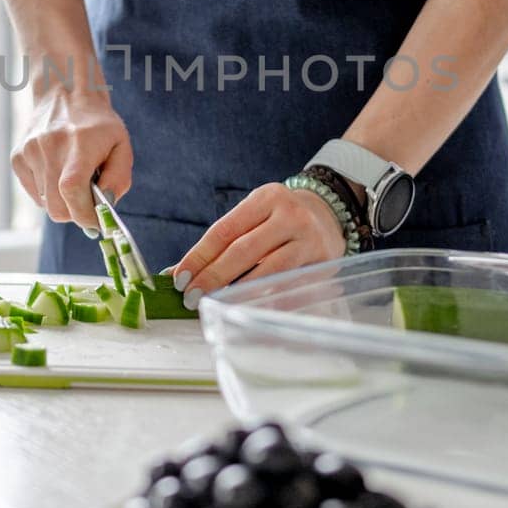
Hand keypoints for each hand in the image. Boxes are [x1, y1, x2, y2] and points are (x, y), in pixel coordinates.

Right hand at [11, 87, 132, 233]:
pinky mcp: (18, 157)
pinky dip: (48, 192)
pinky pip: (34, 192)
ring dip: (62, 200)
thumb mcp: (121, 145)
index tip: (96, 223)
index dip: (84, 215)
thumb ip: (118, 178)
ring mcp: (30, 152)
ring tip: (72, 177)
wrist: (65, 93)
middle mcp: (50, 147)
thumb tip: (104, 206)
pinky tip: (57, 172)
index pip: (73, 191)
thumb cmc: (98, 124)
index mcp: (80, 143)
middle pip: (57, 206)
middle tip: (87, 203)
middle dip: (75, 213)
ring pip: (46, 203)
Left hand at [172, 183, 345, 307]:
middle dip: (214, 277)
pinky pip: (289, 287)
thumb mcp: (253, 216)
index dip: (199, 256)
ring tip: (214, 304)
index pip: (224, 230)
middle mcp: (290, 215)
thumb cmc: (278, 219)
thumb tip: (178, 273)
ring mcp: (310, 240)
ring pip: (268, 272)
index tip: (180, 277)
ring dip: (237, 292)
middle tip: (191, 297)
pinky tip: (246, 309)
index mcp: (266, 198)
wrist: (328, 215)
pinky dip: (265, 300)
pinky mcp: (324, 263)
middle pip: (244, 251)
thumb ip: (222, 243)